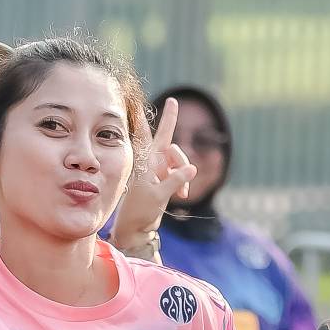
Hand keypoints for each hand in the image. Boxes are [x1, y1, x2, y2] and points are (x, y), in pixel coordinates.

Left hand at [110, 96, 194, 253]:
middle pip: (167, 138)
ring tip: (182, 193)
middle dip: (170, 120)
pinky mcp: (166, 179)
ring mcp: (159, 170)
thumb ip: (176, 180)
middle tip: (173, 101)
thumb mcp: (158, 195)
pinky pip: (182, 173)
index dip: (143, 119)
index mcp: (144, 162)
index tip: (138, 102)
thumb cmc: (140, 210)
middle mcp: (152, 162)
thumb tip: (193, 168)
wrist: (137, 228)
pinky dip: (185, 182)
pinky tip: (183, 196)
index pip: (144, 135)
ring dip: (184, 172)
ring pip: (179, 159)